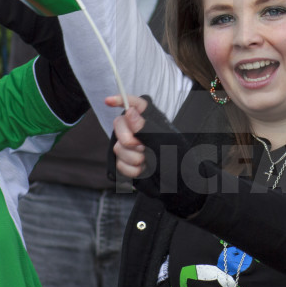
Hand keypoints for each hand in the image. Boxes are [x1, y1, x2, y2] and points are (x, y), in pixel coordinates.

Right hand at [107, 95, 209, 217]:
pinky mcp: (126, 163)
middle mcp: (139, 132)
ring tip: (148, 162)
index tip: (108, 101)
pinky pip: (119, 163)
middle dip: (127, 138)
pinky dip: (131, 170)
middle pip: (119, 124)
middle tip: (141, 147)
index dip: (121, 99)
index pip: (136, 104)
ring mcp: (132, 147)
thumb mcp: (164, 142)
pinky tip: (143, 171)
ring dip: (133, 158)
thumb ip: (145, 128)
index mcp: (152, 121)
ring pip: (118, 146)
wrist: (177, 187)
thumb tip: (129, 111)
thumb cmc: (177, 161)